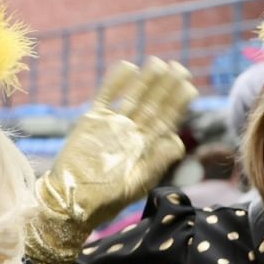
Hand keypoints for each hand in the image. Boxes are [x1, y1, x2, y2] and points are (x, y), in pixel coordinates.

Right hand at [24, 58, 195, 263]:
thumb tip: (178, 140)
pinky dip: (116, 82)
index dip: (177, 104)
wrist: (73, 200)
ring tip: (158, 63)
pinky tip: (128, 66)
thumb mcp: (138, 182)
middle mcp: (132, 133)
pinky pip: (106, 96)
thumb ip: (158, 160)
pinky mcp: (92, 120)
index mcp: (146, 148)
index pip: (166, 120)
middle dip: (166, 87)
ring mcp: (113, 125)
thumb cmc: (107, 198)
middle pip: (152, 105)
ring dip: (145, 81)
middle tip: (180, 68)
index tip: (190, 86)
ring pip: (133, 97)